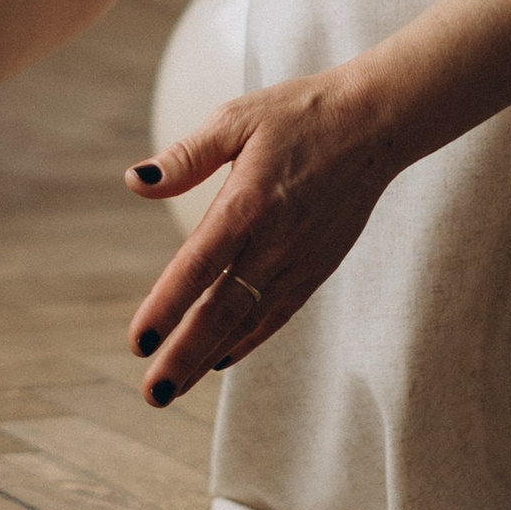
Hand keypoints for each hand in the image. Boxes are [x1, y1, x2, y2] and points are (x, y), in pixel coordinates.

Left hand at [124, 73, 400, 406]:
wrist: (375, 123)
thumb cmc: (299, 114)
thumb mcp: (236, 120)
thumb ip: (186, 157)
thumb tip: (135, 181)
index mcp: (248, 204)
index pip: (198, 267)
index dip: (167, 307)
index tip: (138, 343)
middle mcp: (275, 242)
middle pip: (222, 312)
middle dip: (184, 356)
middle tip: (152, 394)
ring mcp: (300, 260)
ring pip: (249, 322)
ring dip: (209, 358)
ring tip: (173, 391)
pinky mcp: (317, 267)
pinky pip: (277, 314)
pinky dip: (247, 341)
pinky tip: (220, 360)